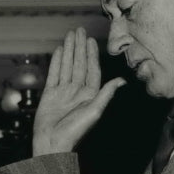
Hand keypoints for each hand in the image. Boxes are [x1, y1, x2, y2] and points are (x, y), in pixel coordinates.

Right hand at [32, 27, 125, 155]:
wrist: (52, 143)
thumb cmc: (75, 132)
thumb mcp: (94, 112)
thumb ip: (106, 94)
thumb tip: (123, 81)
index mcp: (90, 94)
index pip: (92, 69)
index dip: (91, 53)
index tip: (90, 39)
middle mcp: (77, 91)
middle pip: (79, 64)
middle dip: (79, 47)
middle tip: (79, 30)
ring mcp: (63, 92)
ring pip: (67, 66)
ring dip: (68, 50)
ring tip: (69, 36)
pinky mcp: (50, 94)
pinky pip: (54, 74)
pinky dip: (56, 62)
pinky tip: (58, 51)